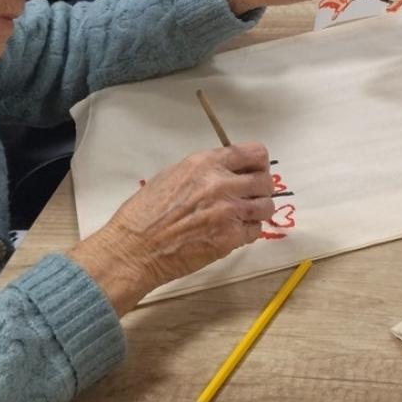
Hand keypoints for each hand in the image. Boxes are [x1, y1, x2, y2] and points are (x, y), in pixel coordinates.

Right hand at [70, 145, 274, 315]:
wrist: (134, 249)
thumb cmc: (144, 214)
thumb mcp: (172, 175)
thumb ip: (203, 170)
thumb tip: (226, 171)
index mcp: (205, 163)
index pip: (255, 153)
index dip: (258, 164)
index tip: (254, 172)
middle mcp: (221, 183)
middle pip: (265, 180)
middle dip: (260, 189)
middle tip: (249, 197)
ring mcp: (229, 211)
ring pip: (267, 206)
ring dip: (257, 211)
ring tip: (242, 217)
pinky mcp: (230, 237)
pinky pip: (256, 230)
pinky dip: (248, 232)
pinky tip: (231, 233)